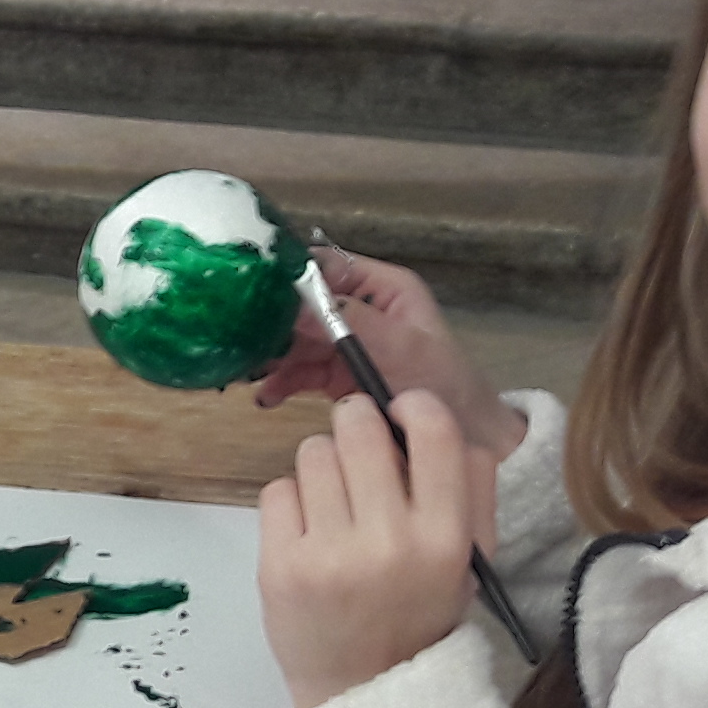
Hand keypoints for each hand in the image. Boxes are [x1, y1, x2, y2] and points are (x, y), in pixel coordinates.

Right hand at [251, 242, 524, 459]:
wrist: (468, 441)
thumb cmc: (445, 387)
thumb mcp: (402, 347)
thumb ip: (351, 322)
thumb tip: (292, 303)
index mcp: (383, 288)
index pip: (325, 266)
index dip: (289, 276)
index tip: (253, 294)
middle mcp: (362, 309)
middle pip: (301, 305)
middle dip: (271, 322)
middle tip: (240, 340)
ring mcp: (348, 344)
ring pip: (295, 339)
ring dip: (270, 356)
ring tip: (246, 372)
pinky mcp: (338, 377)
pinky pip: (299, 372)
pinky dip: (281, 382)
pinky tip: (267, 395)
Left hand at [259, 390, 497, 707]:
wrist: (364, 693)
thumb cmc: (418, 615)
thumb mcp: (467, 559)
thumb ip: (471, 487)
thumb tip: (435, 415)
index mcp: (446, 537)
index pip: (434, 431)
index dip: (412, 406)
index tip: (399, 412)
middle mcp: (389, 541)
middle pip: (358, 427)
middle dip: (355, 425)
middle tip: (357, 449)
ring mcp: (330, 554)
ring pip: (313, 453)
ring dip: (322, 467)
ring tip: (334, 504)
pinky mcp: (280, 567)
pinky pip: (277, 490)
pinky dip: (291, 502)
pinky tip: (308, 532)